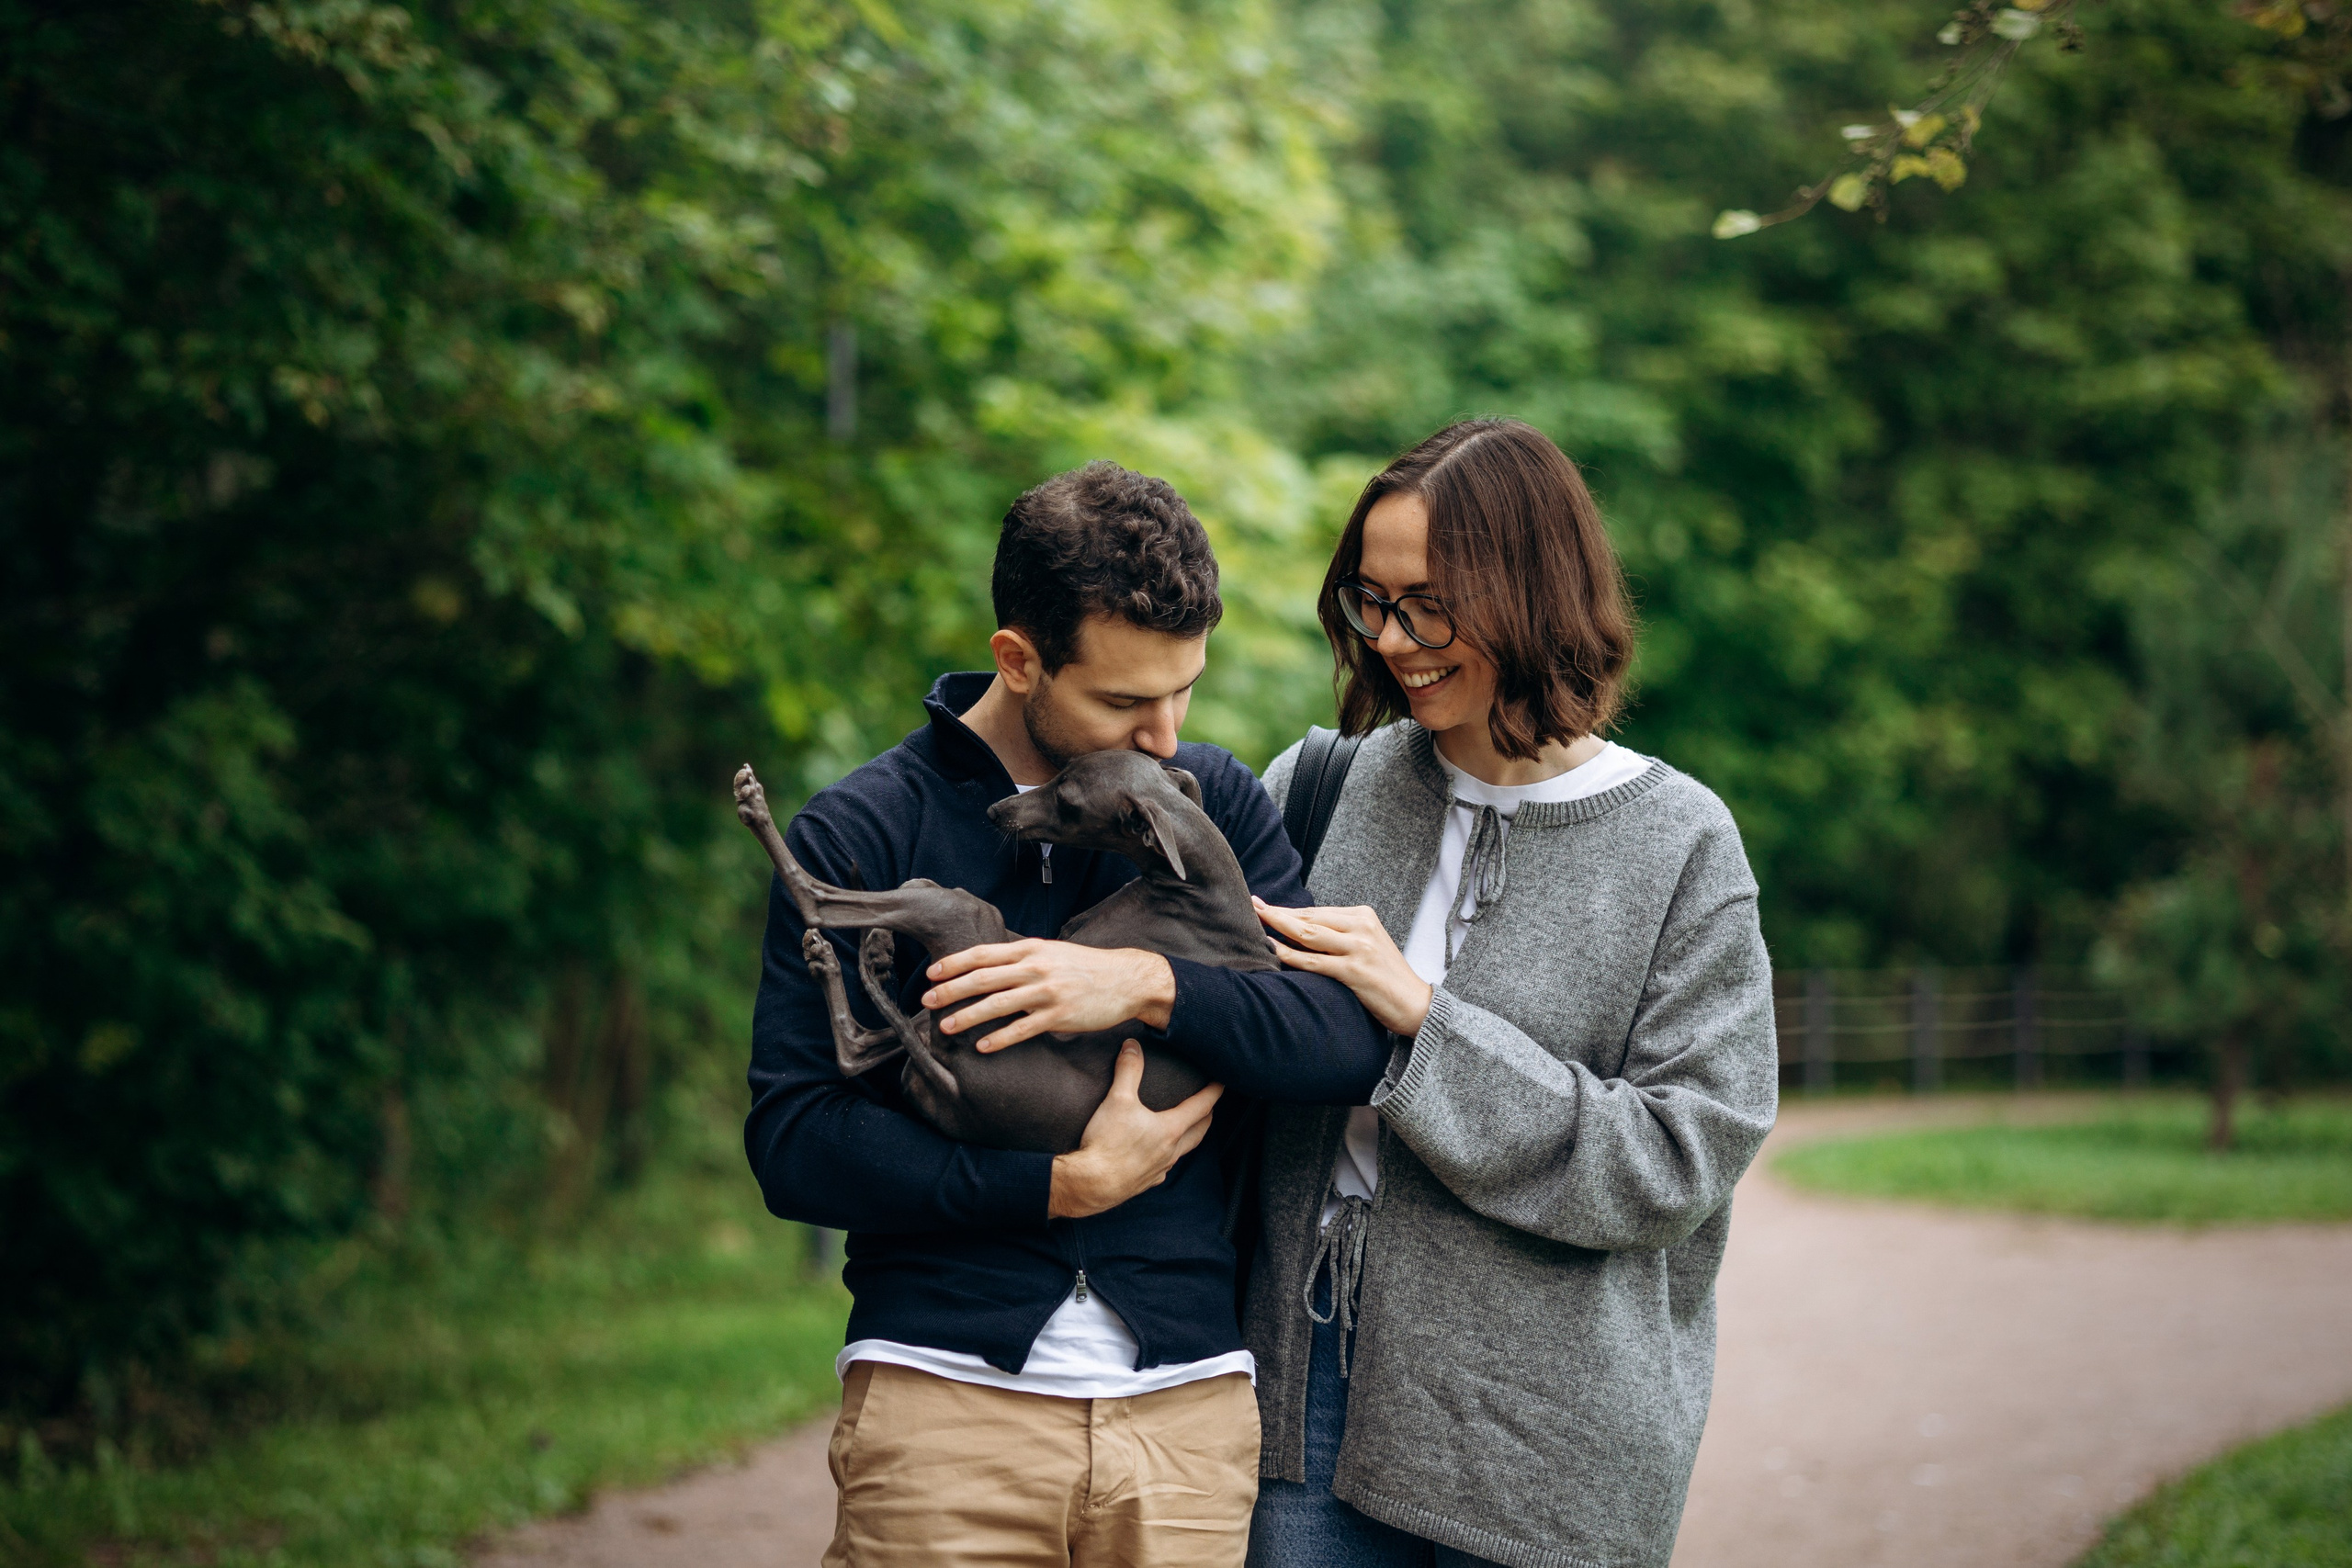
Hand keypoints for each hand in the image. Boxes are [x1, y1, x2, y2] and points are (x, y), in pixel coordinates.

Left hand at [921, 939, 1175, 1051]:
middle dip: (951, 990)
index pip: (983, 954)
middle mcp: (1036, 968)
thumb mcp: (1052, 952)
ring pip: (997, 1005)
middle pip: (983, 979)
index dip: (954, 964)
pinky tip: (982, 1046)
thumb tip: (988, 965)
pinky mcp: (1060, 1016)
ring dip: (968, 1017)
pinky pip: (1023, 1029)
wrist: (1127, 979)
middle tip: (926, 1002)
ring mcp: (1047, 993)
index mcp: (1031, 949)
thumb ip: (1022, 957)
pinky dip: (1000, 1038)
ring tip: (946, 1027)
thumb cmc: (1086, 967)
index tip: (931, 973)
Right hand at [1049, 1041, 1223, 1217]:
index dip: (1213, 1093)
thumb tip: (1132, 1046)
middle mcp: (1171, 1151)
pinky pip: (1164, 1167)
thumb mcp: (1117, 1100)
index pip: (1201, 1107)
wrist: (1090, 1185)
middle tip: (1209, 1105)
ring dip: (1188, 1137)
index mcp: (1170, 1129)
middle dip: (1207, 1117)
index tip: (1221, 1083)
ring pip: (1183, 1151)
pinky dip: (1167, 1156)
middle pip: (1199, 1132)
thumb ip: (1128, 1070)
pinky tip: (1157, 1154)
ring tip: (1185, 1128)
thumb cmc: (1107, 1143)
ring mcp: (1160, 1169)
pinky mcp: (1145, 1183)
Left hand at [1252, 897, 1432, 1036]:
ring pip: (1308, 934)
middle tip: (1252, 905)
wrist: (1414, 1004)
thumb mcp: (1366, 945)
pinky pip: (1314, 961)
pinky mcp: (1355, 971)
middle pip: (1310, 918)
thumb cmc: (1385, 977)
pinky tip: (1272, 948)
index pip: (1317, 911)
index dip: (1288, 909)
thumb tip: (1299, 929)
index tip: (1264, 904)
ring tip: (1255, 919)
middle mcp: (1362, 927)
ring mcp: (1359, 948)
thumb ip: (1339, 935)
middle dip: (1277, 913)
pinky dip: (1290, 954)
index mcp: (1364, 916)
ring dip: (1278, 925)